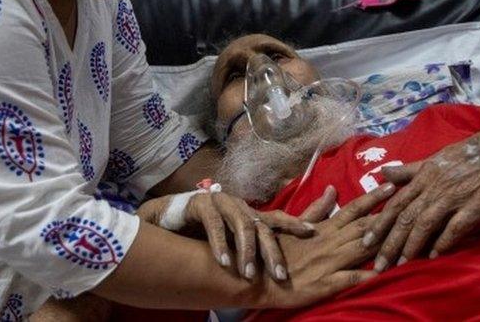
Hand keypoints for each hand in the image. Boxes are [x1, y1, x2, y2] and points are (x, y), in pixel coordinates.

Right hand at [138, 190, 315, 280]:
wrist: (167, 221)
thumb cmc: (202, 233)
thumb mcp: (230, 241)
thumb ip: (250, 247)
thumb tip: (276, 268)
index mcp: (248, 214)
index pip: (276, 218)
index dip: (294, 223)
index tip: (312, 232)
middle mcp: (238, 206)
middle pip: (262, 227)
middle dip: (272, 253)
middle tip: (280, 276)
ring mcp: (220, 203)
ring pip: (241, 225)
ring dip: (245, 252)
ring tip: (248, 274)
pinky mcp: (201, 204)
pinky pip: (214, 225)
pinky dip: (219, 244)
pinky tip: (223, 262)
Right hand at [260, 182, 395, 308]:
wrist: (258, 277)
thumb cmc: (276, 249)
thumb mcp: (293, 223)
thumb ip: (316, 209)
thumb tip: (332, 188)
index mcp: (324, 228)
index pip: (353, 209)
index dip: (374, 197)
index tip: (393, 185)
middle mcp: (331, 242)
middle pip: (365, 227)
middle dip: (388, 215)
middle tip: (411, 203)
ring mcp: (330, 263)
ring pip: (363, 250)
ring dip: (385, 244)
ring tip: (407, 236)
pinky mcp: (326, 284)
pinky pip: (350, 279)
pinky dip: (366, 275)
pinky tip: (384, 273)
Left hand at [366, 118, 479, 269]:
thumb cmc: (467, 155)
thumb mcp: (434, 159)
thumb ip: (409, 170)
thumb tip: (383, 173)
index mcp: (423, 177)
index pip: (395, 204)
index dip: (379, 224)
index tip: (366, 242)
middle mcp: (434, 187)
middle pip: (406, 217)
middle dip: (390, 243)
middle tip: (378, 265)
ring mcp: (454, 196)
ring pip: (426, 223)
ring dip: (412, 245)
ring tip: (401, 264)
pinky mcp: (476, 205)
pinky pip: (456, 226)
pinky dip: (444, 241)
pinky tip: (435, 255)